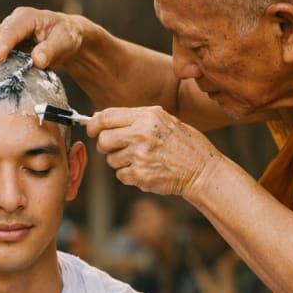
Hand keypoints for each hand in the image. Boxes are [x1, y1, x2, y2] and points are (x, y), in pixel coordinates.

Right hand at [0, 7, 93, 70]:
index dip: (1, 46)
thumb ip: (51, 50)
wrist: (66, 36)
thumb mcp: (64, 41)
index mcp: (27, 17)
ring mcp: (6, 31)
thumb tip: (37, 61)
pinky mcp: (3, 42)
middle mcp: (13, 22)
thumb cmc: (66, 36)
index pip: (11, 31)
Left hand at [88, 106, 219, 196]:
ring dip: (120, 161)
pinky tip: (146, 169)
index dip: (93, 124)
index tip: (91, 129)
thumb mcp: (163, 120)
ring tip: (142, 158)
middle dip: (105, 145)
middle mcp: (142, 135)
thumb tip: (98, 117)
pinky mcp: (140, 176)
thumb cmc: (182, 143)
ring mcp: (140, 156)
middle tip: (117, 147)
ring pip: (111, 160)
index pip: (106, 117)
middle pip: (103, 140)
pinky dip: (129, 174)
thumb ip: (132, 117)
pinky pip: (120, 175)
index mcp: (148, 116)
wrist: (201, 169)